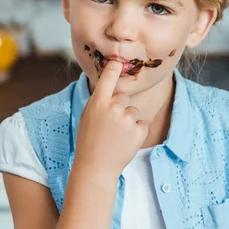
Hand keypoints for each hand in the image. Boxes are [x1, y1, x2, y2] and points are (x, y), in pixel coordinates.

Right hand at [74, 60, 148, 177]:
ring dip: (129, 121)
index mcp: (97, 102)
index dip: (114, 67)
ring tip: (117, 136)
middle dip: (120, 107)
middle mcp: (113, 107)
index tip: (118, 60)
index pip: (108, 78)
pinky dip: (137, 132)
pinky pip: (142, 123)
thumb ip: (99, 102)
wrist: (96, 167)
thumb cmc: (88, 142)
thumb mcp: (87, 117)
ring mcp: (127, 118)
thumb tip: (110, 89)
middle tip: (110, 126)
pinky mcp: (139, 130)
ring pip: (134, 111)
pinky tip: (126, 142)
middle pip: (124, 97)